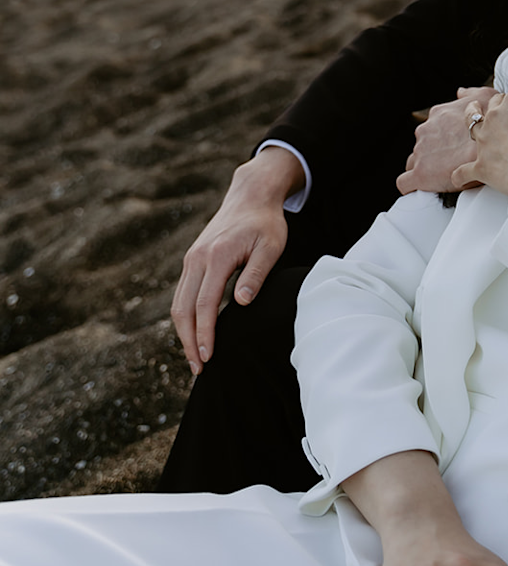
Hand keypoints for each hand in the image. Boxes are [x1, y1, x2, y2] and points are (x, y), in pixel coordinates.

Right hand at [170, 148, 302, 372]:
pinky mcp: (192, 260)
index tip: (209, 359)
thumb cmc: (266, 222)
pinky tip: (195, 334)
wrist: (250, 195)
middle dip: (188, 342)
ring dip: (183, 333)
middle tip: (199, 369)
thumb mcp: (271, 246)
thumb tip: (240, 303)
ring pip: (178, 303)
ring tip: (196, 359)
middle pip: (183, 309)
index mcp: (216, 256)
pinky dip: (184, 317)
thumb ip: (257, 274)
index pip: (204, 305)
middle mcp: (197, 258)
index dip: (205, 335)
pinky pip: (182, 294)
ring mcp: (191, 258)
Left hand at [396, 87, 495, 194]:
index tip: (452, 147)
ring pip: (414, 162)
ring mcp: (421, 152)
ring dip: (425, 168)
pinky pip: (405, 182)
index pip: (431, 128)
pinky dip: (410, 186)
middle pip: (422, 145)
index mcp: (438, 115)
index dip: (441, 139)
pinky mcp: (420, 174)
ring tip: (442, 176)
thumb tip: (461, 92)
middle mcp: (426, 132)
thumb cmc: (490, 123)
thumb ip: (470, 93)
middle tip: (450, 162)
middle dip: (432, 154)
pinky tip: (420, 188)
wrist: (492, 146)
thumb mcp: (485, 96)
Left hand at [451, 77, 507, 197]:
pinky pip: (464, 171)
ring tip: (472, 122)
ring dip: (471, 123)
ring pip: (471, 126)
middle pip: (493, 106)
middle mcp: (496, 117)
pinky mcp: (482, 167)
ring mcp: (486, 142)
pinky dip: (460, 174)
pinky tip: (459, 176)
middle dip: (499, 108)